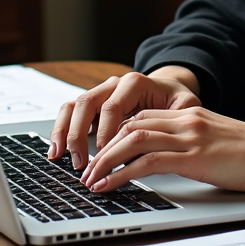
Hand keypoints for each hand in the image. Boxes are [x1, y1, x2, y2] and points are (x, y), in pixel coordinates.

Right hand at [49, 67, 200, 168]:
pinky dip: (61, 129)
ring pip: (73, 106)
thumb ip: (180, 116)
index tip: (104, 155)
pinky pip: (70, 112)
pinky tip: (57, 151)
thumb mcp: (186, 105)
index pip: (112, 106)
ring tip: (58, 156)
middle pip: (87, 103)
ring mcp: (101, 93)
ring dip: (63, 131)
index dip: (105, 132)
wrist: (168, 90)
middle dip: (79, 135)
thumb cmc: (176, 100)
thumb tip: (167, 137)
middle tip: (80, 162)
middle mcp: (114, 85)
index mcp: (135, 83)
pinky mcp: (93, 105)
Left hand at [80, 108, 244, 194]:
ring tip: (90, 179)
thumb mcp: (218, 143)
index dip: (116, 135)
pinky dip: (120, 173)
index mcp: (191, 116)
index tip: (101, 154)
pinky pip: (146, 162)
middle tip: (87, 169)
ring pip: (131, 140)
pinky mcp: (193, 157)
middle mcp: (186, 121)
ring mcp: (189, 137)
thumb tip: (171, 162)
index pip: (142, 118)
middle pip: (130, 126)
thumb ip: (194, 145)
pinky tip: (108, 185)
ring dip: (104, 160)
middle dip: (102, 148)